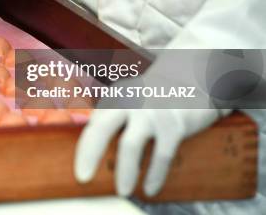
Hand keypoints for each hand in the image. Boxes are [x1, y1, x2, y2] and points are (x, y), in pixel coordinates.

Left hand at [74, 108, 228, 196]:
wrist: (190, 81)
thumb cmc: (152, 99)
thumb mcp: (128, 100)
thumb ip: (109, 119)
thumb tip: (89, 146)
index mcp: (114, 98)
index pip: (93, 126)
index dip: (84, 150)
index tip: (81, 173)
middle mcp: (129, 102)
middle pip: (102, 128)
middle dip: (90, 153)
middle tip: (83, 178)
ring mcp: (150, 112)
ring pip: (130, 145)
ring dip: (125, 171)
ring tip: (123, 191)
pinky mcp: (173, 125)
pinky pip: (161, 155)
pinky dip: (154, 175)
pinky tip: (149, 189)